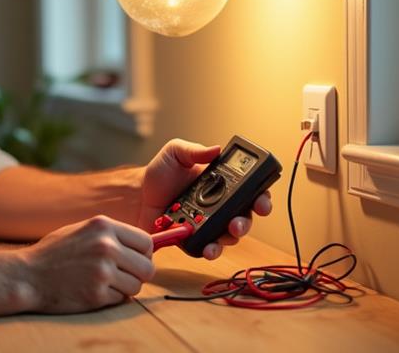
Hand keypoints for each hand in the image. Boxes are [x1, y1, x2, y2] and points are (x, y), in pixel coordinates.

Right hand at [17, 215, 154, 312]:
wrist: (27, 275)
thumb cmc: (55, 253)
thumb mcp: (82, 230)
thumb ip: (111, 235)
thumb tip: (145, 245)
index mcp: (104, 226)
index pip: (146, 241)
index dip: (144, 254)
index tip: (136, 260)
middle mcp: (106, 246)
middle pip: (147, 266)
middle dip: (138, 274)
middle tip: (123, 276)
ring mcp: (102, 271)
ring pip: (136, 286)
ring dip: (124, 288)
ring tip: (104, 283)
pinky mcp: (96, 294)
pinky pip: (120, 299)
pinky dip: (110, 298)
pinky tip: (92, 290)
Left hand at [137, 139, 273, 259]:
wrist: (136, 196)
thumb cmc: (158, 174)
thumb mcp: (175, 153)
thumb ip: (194, 151)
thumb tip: (216, 148)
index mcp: (221, 185)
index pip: (249, 191)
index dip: (261, 197)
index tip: (261, 201)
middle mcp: (219, 206)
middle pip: (245, 217)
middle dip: (247, 222)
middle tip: (238, 222)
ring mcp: (208, 225)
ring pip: (229, 236)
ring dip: (231, 238)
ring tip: (226, 234)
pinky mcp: (194, 240)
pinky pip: (208, 248)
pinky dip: (211, 250)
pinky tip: (207, 248)